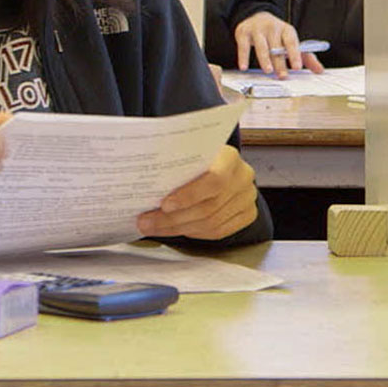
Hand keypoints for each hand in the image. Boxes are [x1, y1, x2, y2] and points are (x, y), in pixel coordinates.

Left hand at [139, 145, 258, 239]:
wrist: (223, 165)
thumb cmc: (198, 159)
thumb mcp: (188, 153)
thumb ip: (173, 165)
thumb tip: (139, 181)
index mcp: (230, 157)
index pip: (214, 179)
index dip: (189, 195)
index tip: (164, 205)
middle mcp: (243, 177)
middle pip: (209, 206)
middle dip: (173, 218)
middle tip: (146, 222)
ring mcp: (247, 198)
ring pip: (211, 222)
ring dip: (178, 228)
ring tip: (154, 227)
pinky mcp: (248, 214)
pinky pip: (219, 231)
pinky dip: (194, 233)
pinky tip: (177, 229)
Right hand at [233, 11, 324, 78]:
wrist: (256, 16)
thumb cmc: (276, 34)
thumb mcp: (291, 42)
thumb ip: (305, 57)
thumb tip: (320, 70)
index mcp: (287, 30)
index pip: (292, 42)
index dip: (295, 54)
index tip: (297, 67)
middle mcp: (273, 28)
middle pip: (277, 48)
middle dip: (280, 62)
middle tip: (282, 76)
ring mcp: (258, 30)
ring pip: (262, 46)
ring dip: (265, 59)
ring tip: (268, 70)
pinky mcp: (244, 32)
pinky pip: (243, 46)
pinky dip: (244, 57)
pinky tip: (244, 67)